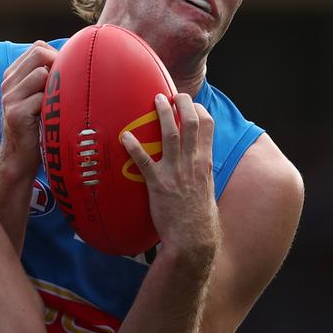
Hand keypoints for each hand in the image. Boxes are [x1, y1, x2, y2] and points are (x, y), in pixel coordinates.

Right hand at [0, 41, 58, 177]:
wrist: (20, 158)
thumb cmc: (37, 127)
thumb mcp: (38, 98)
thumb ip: (47, 78)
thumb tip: (77, 58)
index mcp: (12, 76)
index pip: (38, 48)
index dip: (56, 55)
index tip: (67, 73)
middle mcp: (7, 84)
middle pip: (38, 54)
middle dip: (59, 64)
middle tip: (68, 85)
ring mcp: (9, 98)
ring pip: (41, 74)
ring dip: (56, 88)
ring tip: (59, 104)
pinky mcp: (16, 114)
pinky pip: (42, 97)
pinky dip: (53, 107)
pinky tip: (54, 118)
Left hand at [120, 93, 220, 270]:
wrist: (193, 238)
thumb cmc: (198, 218)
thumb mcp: (205, 190)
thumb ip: (199, 173)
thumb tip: (194, 166)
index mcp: (204, 163)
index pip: (207, 127)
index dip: (199, 110)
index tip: (190, 104)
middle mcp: (192, 163)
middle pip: (190, 123)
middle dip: (183, 103)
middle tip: (173, 93)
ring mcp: (175, 172)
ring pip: (170, 134)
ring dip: (162, 114)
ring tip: (155, 100)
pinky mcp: (158, 184)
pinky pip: (144, 161)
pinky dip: (134, 147)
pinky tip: (124, 137)